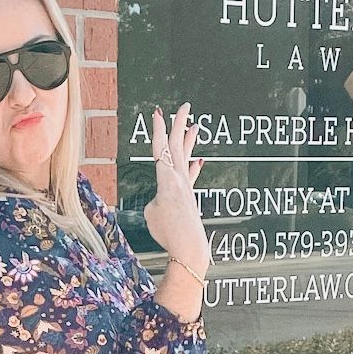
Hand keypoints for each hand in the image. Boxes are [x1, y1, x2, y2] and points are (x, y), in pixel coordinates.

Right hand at [144, 102, 209, 274]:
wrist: (189, 246)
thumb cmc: (169, 231)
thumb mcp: (153, 213)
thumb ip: (157, 200)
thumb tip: (163, 201)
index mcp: (166, 178)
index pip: (160, 148)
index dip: (158, 129)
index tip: (157, 113)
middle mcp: (178, 178)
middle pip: (177, 145)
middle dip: (179, 124)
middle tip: (184, 106)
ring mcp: (185, 186)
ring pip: (185, 157)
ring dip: (189, 140)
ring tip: (195, 125)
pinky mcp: (189, 197)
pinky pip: (191, 176)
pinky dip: (193, 166)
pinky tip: (199, 160)